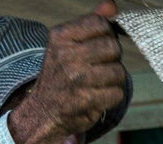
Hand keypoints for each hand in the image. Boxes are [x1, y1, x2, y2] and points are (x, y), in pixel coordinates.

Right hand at [9, 1, 125, 143]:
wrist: (44, 112)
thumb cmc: (60, 77)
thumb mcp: (68, 45)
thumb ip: (91, 23)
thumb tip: (112, 4)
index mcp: (61, 37)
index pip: (101, 24)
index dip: (107, 37)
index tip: (99, 50)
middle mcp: (67, 55)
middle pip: (113, 48)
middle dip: (113, 60)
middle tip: (100, 69)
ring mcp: (77, 79)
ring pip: (118, 72)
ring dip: (114, 81)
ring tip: (99, 85)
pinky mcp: (87, 100)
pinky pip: (117, 93)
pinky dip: (112, 97)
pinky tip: (99, 98)